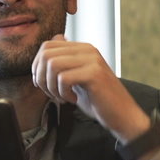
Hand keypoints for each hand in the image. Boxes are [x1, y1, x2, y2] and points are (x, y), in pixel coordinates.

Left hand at [31, 34, 149, 142]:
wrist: (121, 115)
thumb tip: (50, 43)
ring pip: (52, 65)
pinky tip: (73, 99)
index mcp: (81, 48)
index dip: (37, 66)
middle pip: (46, 54)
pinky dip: (63, 93)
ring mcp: (92, 60)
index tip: (44, 84)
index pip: (47, 46)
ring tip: (61, 97)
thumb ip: (64, 60)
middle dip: (41, 77)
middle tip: (51, 93)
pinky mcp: (94, 73)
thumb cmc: (96, 99)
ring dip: (51, 86)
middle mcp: (87, 49)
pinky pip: (64, 78)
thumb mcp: (76, 77)